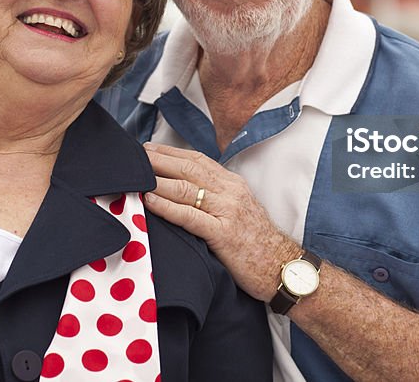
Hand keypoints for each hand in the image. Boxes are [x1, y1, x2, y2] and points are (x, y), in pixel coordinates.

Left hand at [143, 142, 298, 300]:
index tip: (148, 149)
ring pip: (187, 188)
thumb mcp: (238, 212)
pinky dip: (168, 206)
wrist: (283, 268)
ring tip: (136, 175)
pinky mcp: (223, 234)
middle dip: (159, 160)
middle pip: (189, 169)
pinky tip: (152, 201)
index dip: (171, 152)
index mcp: (233, 184)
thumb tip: (185, 191)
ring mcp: (228, 211)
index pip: (198, 160)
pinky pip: (190, 216)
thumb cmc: (257, 244)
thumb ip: (216, 198)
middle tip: (135, 156)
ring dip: (158, 179)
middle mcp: (231, 192)